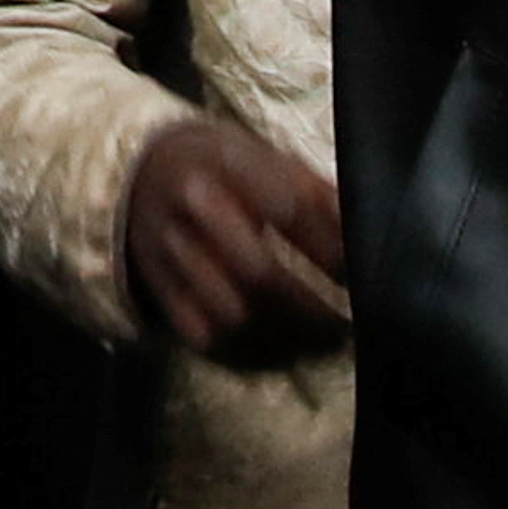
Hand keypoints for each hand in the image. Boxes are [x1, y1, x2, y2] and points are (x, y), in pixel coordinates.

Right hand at [119, 115, 349, 366]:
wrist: (141, 170)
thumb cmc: (226, 167)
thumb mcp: (266, 156)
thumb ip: (314, 191)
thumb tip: (366, 231)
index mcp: (227, 164)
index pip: (289, 210)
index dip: (331, 250)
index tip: (358, 276)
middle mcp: (192, 207)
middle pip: (258, 274)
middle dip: (310, 309)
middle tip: (343, 326)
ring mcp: (168, 250)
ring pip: (230, 314)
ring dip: (282, 337)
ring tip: (316, 343)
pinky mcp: (157, 286)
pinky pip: (203, 335)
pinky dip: (244, 352)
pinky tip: (275, 348)